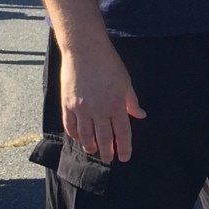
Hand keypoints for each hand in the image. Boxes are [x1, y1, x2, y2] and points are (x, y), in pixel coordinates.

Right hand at [60, 39, 145, 162]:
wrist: (84, 49)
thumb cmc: (108, 63)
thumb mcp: (125, 82)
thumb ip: (132, 101)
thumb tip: (140, 115)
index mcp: (116, 104)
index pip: (122, 132)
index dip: (124, 147)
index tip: (125, 157)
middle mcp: (99, 109)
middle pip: (104, 138)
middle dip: (107, 151)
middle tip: (109, 159)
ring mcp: (81, 108)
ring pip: (86, 135)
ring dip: (90, 146)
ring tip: (94, 151)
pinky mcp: (67, 103)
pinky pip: (70, 125)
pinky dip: (74, 135)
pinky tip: (78, 139)